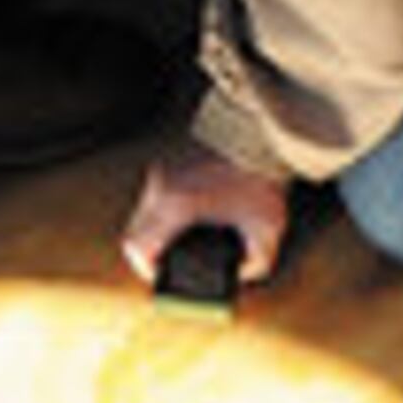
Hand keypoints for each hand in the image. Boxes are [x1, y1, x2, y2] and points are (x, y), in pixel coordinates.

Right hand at [123, 145, 293, 287]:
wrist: (262, 125)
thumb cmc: (263, 174)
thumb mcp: (268, 225)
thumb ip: (258, 261)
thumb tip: (244, 275)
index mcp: (175, 204)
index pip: (138, 247)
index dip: (145, 270)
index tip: (162, 278)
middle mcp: (160, 185)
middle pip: (134, 232)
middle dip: (149, 254)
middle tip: (170, 265)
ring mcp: (162, 167)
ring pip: (143, 212)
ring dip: (155, 230)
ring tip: (181, 241)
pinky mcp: (169, 156)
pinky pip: (156, 192)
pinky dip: (165, 210)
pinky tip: (190, 214)